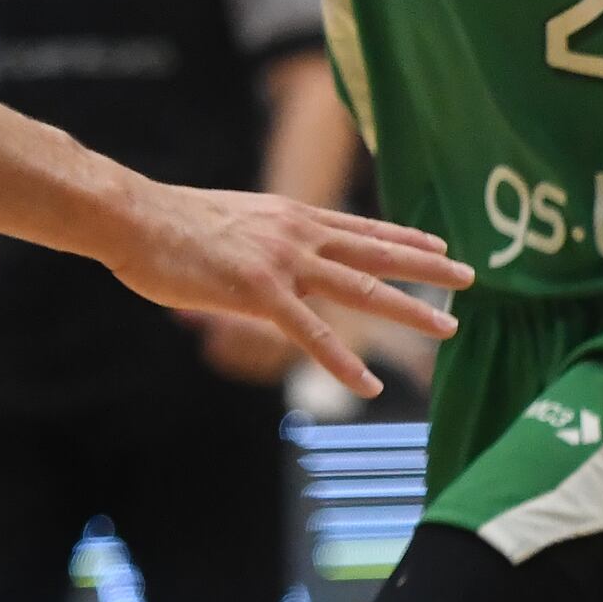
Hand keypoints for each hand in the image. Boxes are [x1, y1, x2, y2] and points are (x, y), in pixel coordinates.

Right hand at [104, 180, 461, 400]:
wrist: (132, 217)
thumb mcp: (229, 224)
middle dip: (428, 267)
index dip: (403, 237)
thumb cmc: (168, 223)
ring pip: (361, 289)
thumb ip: (257, 243)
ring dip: (408, 308)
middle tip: (470, 279)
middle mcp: (298, 234)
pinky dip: (342, 362)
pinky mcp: (260, 294)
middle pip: (377, 252)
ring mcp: (283, 263)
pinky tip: (368, 385)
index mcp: (291, 216)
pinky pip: (311, 334)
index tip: (438, 245)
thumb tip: (259, 261)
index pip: (360, 228)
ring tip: (448, 326)